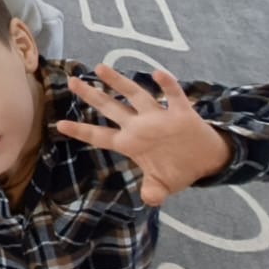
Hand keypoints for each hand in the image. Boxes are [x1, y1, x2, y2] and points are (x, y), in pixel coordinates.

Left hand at [59, 65, 231, 206]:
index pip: (101, 136)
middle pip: (111, 108)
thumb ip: (154, 191)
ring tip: (100, 67)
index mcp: (131, 143)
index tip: (60, 125)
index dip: (82, 131)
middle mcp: (141, 126)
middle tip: (71, 82)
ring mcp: (159, 117)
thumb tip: (150, 200)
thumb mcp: (163, 184)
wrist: (207, 160)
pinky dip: (167, 85)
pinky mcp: (181, 113)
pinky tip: (158, 74)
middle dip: (92, 95)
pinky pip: (173, 96)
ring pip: (136, 95)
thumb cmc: (179, 169)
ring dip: (119, 82)